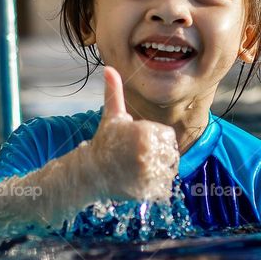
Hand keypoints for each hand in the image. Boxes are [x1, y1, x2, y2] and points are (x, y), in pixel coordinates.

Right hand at [86, 66, 178, 201]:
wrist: (90, 172)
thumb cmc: (105, 141)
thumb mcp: (111, 116)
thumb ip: (114, 92)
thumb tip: (109, 68)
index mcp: (144, 132)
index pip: (168, 136)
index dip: (156, 139)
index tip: (140, 142)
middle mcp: (147, 152)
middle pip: (170, 154)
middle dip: (158, 155)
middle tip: (138, 157)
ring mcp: (146, 174)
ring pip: (168, 171)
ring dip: (159, 171)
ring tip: (139, 168)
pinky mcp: (145, 191)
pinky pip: (164, 188)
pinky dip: (156, 186)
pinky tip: (140, 181)